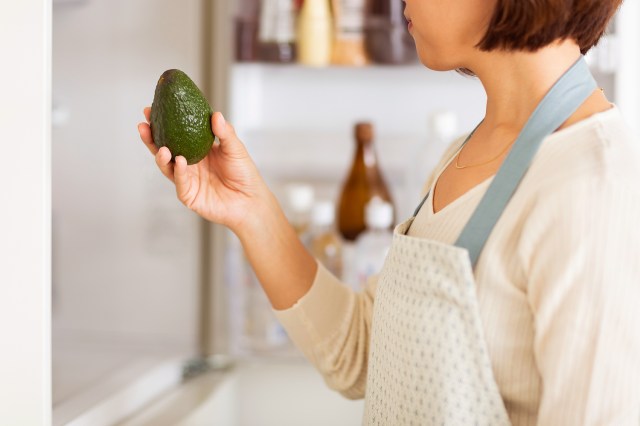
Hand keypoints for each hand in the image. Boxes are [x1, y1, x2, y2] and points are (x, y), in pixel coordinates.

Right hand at [137, 108, 269, 231]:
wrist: (251, 200)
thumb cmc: (244, 174)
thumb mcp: (236, 149)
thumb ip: (225, 133)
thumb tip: (216, 114)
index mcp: (196, 149)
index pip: (174, 134)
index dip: (161, 123)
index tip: (149, 110)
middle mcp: (188, 164)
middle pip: (164, 150)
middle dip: (151, 139)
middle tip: (144, 125)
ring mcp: (187, 180)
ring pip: (167, 168)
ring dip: (162, 157)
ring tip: (162, 147)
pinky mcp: (189, 196)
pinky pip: (181, 183)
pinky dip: (180, 172)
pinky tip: (179, 161)